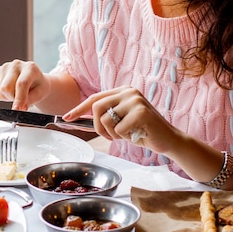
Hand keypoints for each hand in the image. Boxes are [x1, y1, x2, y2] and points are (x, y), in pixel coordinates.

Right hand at [0, 60, 49, 109]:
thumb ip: (29, 100)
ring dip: (8, 97)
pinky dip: (3, 96)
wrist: (34, 80)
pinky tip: (11, 90)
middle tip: (22, 98)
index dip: (19, 98)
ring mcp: (5, 67)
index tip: (17, 109)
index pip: (21, 84)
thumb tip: (18, 108)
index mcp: (30, 68)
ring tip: (17, 93)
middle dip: (13, 98)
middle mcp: (16, 65)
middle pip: (6, 88)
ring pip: (0, 92)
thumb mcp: (39, 95)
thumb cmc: (38, 87)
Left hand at [63, 85, 180, 154]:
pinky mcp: (140, 112)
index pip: (94, 98)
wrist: (167, 140)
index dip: (78, 109)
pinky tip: (136, 135)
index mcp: (122, 91)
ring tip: (126, 135)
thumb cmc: (142, 132)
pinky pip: (118, 129)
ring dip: (111, 134)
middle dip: (97, 127)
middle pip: (96, 107)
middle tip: (109, 137)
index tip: (66, 117)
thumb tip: (81, 116)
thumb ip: (106, 115)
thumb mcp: (121, 120)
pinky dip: (124, 137)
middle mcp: (128, 92)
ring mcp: (135, 100)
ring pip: (105, 119)